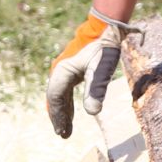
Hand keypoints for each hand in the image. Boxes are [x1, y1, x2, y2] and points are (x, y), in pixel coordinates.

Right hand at [46, 11, 137, 138]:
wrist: (108, 27)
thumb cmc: (104, 47)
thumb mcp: (102, 69)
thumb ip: (96, 90)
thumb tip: (92, 113)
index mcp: (62, 70)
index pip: (55, 97)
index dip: (58, 116)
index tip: (62, 131)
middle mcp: (59, 70)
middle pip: (54, 98)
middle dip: (58, 116)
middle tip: (63, 134)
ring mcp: (64, 69)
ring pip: (59, 95)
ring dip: (62, 111)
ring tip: (66, 129)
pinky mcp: (72, 69)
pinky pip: (65, 90)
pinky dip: (67, 103)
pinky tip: (72, 113)